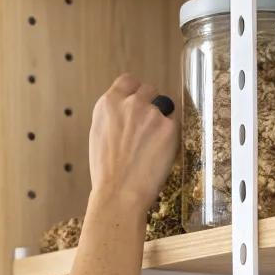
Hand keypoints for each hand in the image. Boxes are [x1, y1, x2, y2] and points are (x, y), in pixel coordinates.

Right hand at [88, 74, 178, 215]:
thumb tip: (125, 114)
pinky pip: (175, 125)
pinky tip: (161, 153)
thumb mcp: (99, 135)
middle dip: (151, 105)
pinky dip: (171, 136)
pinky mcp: (169, 127)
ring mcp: (151, 113)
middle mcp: (130, 103)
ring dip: (162, 120)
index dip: (135, 92)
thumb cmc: (106, 173)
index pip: (128, 81)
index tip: (138, 102)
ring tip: (154, 144)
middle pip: (149, 90)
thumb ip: (113, 117)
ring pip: (165, 108)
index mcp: (108, 104)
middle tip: (148, 128)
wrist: (119, 193)